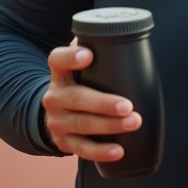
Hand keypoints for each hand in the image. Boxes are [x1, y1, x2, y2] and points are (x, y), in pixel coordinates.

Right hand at [40, 41, 141, 162]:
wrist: (56, 114)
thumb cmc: (79, 85)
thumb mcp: (79, 68)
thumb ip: (96, 52)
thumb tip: (125, 36)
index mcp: (59, 74)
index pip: (57, 60)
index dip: (70, 56)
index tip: (88, 55)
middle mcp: (54, 96)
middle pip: (76, 98)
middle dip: (104, 103)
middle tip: (128, 106)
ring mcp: (57, 121)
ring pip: (82, 124)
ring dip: (110, 126)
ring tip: (133, 123)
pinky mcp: (63, 142)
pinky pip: (82, 149)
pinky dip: (101, 151)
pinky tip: (118, 150)